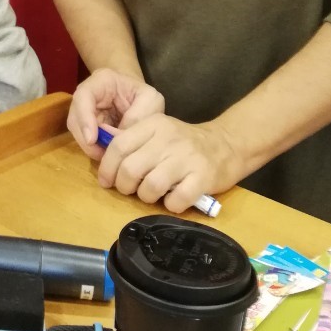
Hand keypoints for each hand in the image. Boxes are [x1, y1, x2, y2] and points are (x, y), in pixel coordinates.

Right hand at [67, 68, 164, 159]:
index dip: (84, 118)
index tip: (92, 139)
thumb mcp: (150, 100)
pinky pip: (84, 139)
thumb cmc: (144, 96)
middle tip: (104, 155)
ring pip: (77, 131)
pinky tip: (107, 155)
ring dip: (90, 146)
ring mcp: (84, 110)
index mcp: (102, 81)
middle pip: (75, 117)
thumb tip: (120, 136)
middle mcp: (86, 95)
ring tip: (108, 156)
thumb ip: (138, 115)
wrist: (139, 98)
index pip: (83, 96)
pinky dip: (94, 148)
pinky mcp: (86, 125)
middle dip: (86, 139)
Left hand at [94, 113, 241, 213]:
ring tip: (152, 194)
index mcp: (153, 125)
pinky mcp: (203, 177)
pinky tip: (173, 200)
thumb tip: (103, 159)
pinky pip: (176, 201)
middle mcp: (168, 139)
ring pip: (151, 186)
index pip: (118, 145)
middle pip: (130, 169)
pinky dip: (170, 206)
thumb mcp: (157, 132)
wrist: (226, 145)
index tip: (106, 181)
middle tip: (130, 190)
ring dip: (146, 197)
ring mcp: (186, 158)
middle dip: (124, 186)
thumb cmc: (184, 143)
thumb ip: (133, 141)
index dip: (107, 167)